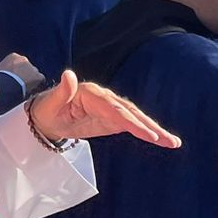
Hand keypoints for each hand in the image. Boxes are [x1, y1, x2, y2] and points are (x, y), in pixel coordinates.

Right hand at [0, 51, 37, 89]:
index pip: (17, 62)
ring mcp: (32, 67)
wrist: (6, 87)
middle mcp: (24, 59)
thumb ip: (4, 70)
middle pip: (27, 66)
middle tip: (20, 82)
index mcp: (13, 56)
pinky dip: (37, 84)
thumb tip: (4, 75)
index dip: (16, 70)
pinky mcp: (38, 76)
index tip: (14, 76)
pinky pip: (40, 80)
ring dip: (31, 79)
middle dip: (25, 73)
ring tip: (26, 88)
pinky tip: (32, 90)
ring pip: (34, 73)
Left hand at [30, 70, 181, 148]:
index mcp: (91, 94)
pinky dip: (147, 132)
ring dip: (155, 130)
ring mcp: (110, 108)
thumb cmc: (46, 109)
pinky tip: (162, 140)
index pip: (116, 110)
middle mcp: (105, 98)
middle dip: (151, 127)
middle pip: (131, 113)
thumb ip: (62, 91)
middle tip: (170, 141)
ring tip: (173, 142)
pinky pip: (132, 125)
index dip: (133, 122)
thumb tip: (69, 74)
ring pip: (136, 119)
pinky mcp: (112, 118)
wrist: (45, 116)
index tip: (149, 135)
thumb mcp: (50, 103)